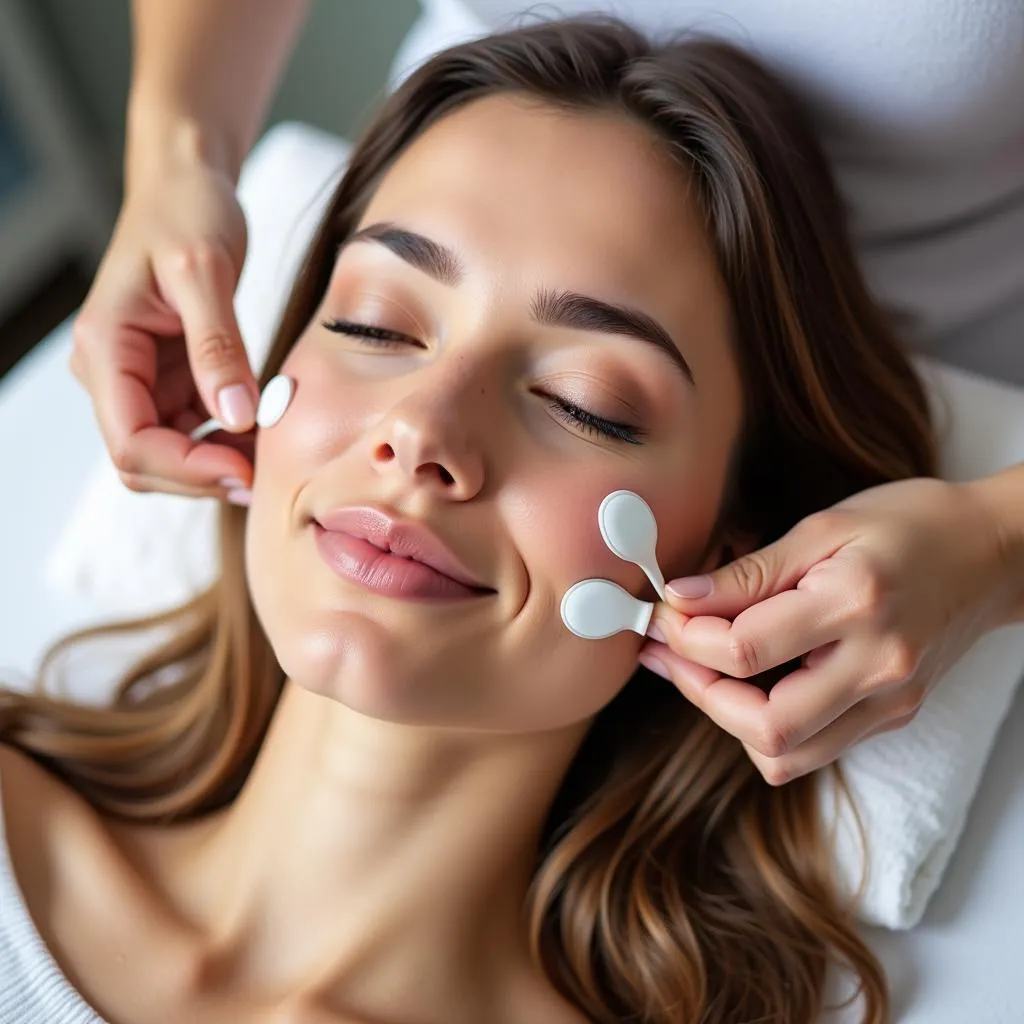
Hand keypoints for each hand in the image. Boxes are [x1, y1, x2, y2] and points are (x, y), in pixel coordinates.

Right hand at [70, 153, 256, 499]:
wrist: (186, 185)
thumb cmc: (186, 211)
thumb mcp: (204, 271)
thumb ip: (218, 348)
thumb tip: (236, 419)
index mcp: (106, 349)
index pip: (131, 443)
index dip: (187, 469)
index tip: (246, 470)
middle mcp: (114, 373)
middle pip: (146, 462)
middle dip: (203, 476)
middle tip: (266, 475)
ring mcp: (142, 380)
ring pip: (171, 455)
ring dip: (218, 464)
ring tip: (270, 451)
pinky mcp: (172, 379)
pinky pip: (195, 432)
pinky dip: (228, 442)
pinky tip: (262, 431)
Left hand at [637, 477, 1016, 784]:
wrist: (993, 552)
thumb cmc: (911, 525)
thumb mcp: (823, 527)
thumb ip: (749, 572)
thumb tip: (681, 599)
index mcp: (856, 604)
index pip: (745, 649)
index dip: (685, 638)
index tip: (660, 616)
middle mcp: (877, 666)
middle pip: (764, 725)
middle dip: (698, 692)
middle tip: (669, 653)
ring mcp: (890, 702)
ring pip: (786, 756)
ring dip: (728, 719)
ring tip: (702, 669)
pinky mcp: (893, 717)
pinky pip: (813, 749)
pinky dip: (766, 726)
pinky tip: (750, 682)